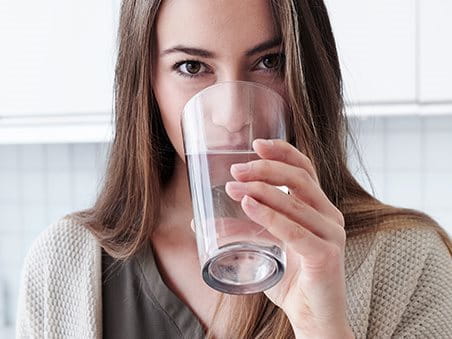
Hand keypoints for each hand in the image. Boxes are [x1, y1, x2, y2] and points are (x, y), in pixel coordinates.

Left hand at [225, 139, 353, 338]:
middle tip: (236, 169)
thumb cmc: (292, 283)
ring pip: (294, 201)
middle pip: (300, 178)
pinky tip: (248, 205)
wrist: (314, 320)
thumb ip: (244, 232)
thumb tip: (204, 223)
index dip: (283, 152)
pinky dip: (269, 215)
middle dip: (265, 168)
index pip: (306, 169)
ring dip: (260, 189)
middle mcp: (330, 217)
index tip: (256, 144)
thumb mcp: (265, 249)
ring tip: (233, 185)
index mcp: (319, 209)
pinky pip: (294, 230)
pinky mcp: (326, 255)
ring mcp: (331, 235)